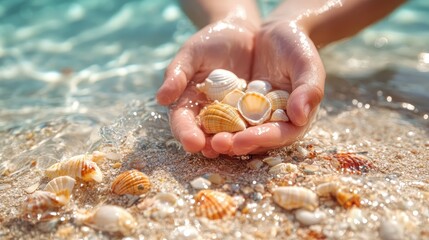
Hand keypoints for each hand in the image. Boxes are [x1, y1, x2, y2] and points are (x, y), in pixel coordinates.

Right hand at [156, 19, 257, 157]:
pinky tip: (258, 136)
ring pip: (229, 133)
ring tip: (234, 148)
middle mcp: (208, 114)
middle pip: (205, 134)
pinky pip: (253, 124)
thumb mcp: (192, 53)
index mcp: (188, 102)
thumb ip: (177, 74)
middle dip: (208, 144)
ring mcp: (232, 115)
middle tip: (213, 150)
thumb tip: (160, 98)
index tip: (191, 142)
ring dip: (231, 144)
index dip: (186, 133)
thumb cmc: (210, 41)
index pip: (183, 121)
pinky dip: (254, 131)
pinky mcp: (253, 112)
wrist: (241, 32)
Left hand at [212, 20, 325, 154]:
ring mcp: (253, 115)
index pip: (281, 134)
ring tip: (203, 142)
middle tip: (216, 144)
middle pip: (256, 139)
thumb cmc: (297, 47)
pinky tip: (197, 124)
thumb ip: (309, 90)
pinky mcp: (236, 106)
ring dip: (221, 138)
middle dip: (236, 144)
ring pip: (237, 131)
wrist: (277, 32)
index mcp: (295, 118)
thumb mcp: (307, 64)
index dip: (262, 139)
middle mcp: (273, 122)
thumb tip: (300, 118)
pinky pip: (223, 116)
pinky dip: (212, 122)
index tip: (241, 140)